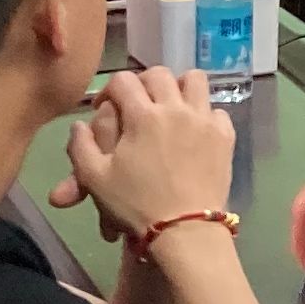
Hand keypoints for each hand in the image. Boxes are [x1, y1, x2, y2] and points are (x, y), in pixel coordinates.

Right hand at [55, 64, 234, 237]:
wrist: (184, 229)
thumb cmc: (136, 205)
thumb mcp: (95, 179)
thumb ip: (81, 147)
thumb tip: (79, 124)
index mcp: (142, 116)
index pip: (123, 81)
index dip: (108, 90)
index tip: (103, 108)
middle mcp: (176, 108)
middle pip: (159, 74)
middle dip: (142, 83)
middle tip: (135, 102)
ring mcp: (204, 120)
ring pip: (195, 81)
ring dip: (179, 87)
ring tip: (168, 105)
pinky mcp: (225, 135)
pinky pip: (216, 110)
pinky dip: (203, 113)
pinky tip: (193, 130)